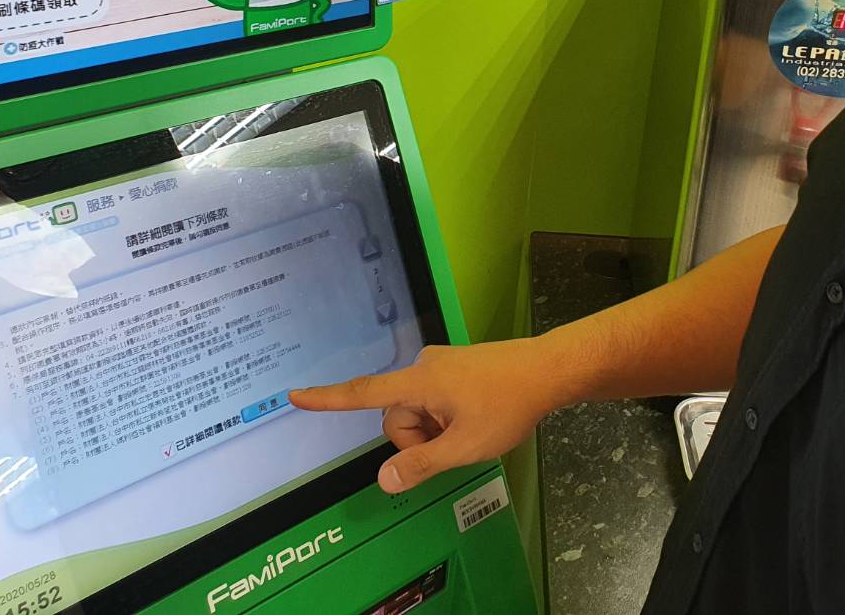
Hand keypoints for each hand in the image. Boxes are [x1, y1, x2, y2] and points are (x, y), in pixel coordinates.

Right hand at [289, 338, 563, 493]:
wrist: (550, 370)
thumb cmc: (509, 405)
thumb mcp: (465, 446)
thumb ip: (422, 464)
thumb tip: (382, 480)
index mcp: (419, 382)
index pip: (363, 393)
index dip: (328, 399)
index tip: (294, 396)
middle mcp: (422, 367)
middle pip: (397, 416)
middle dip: (418, 438)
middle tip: (458, 441)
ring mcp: (440, 365)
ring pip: (418, 412)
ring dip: (435, 429)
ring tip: (473, 428)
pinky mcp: (454, 367)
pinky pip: (434, 400)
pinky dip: (446, 417)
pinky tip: (477, 418)